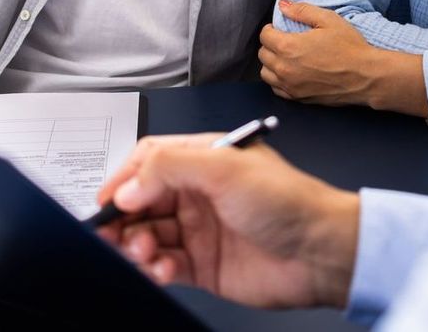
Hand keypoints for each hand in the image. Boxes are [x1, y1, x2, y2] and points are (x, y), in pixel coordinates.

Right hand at [94, 134, 359, 309]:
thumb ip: (170, 168)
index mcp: (204, 159)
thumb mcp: (225, 168)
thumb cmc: (289, 202)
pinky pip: (163, 265)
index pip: (150, 161)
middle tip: (111, 233)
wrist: (320, 253)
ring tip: (143, 252)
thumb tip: (128, 186)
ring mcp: (200, 230)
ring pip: (148, 235)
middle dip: (123, 217)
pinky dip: (154, 268)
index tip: (107, 201)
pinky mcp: (203, 265)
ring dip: (136, 244)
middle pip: (141, 201)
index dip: (124, 179)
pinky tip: (161, 269)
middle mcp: (198, 193)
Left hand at [260, 1, 427, 116]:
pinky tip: (291, 73)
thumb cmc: (350, 47)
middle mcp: (285, 68)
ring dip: (271, 63)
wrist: (366, 76)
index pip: (265, 36)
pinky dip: (279, 80)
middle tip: (284, 40)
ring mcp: (291, 86)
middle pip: (263, 55)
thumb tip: (283, 5)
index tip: (279, 28)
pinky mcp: (299, 98)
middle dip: (270, 44)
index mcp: (289, 47)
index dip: (271, 29)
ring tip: (285, 57)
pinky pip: (277, 89)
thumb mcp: (328, 19)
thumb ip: (302, 10)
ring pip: (266, 73)